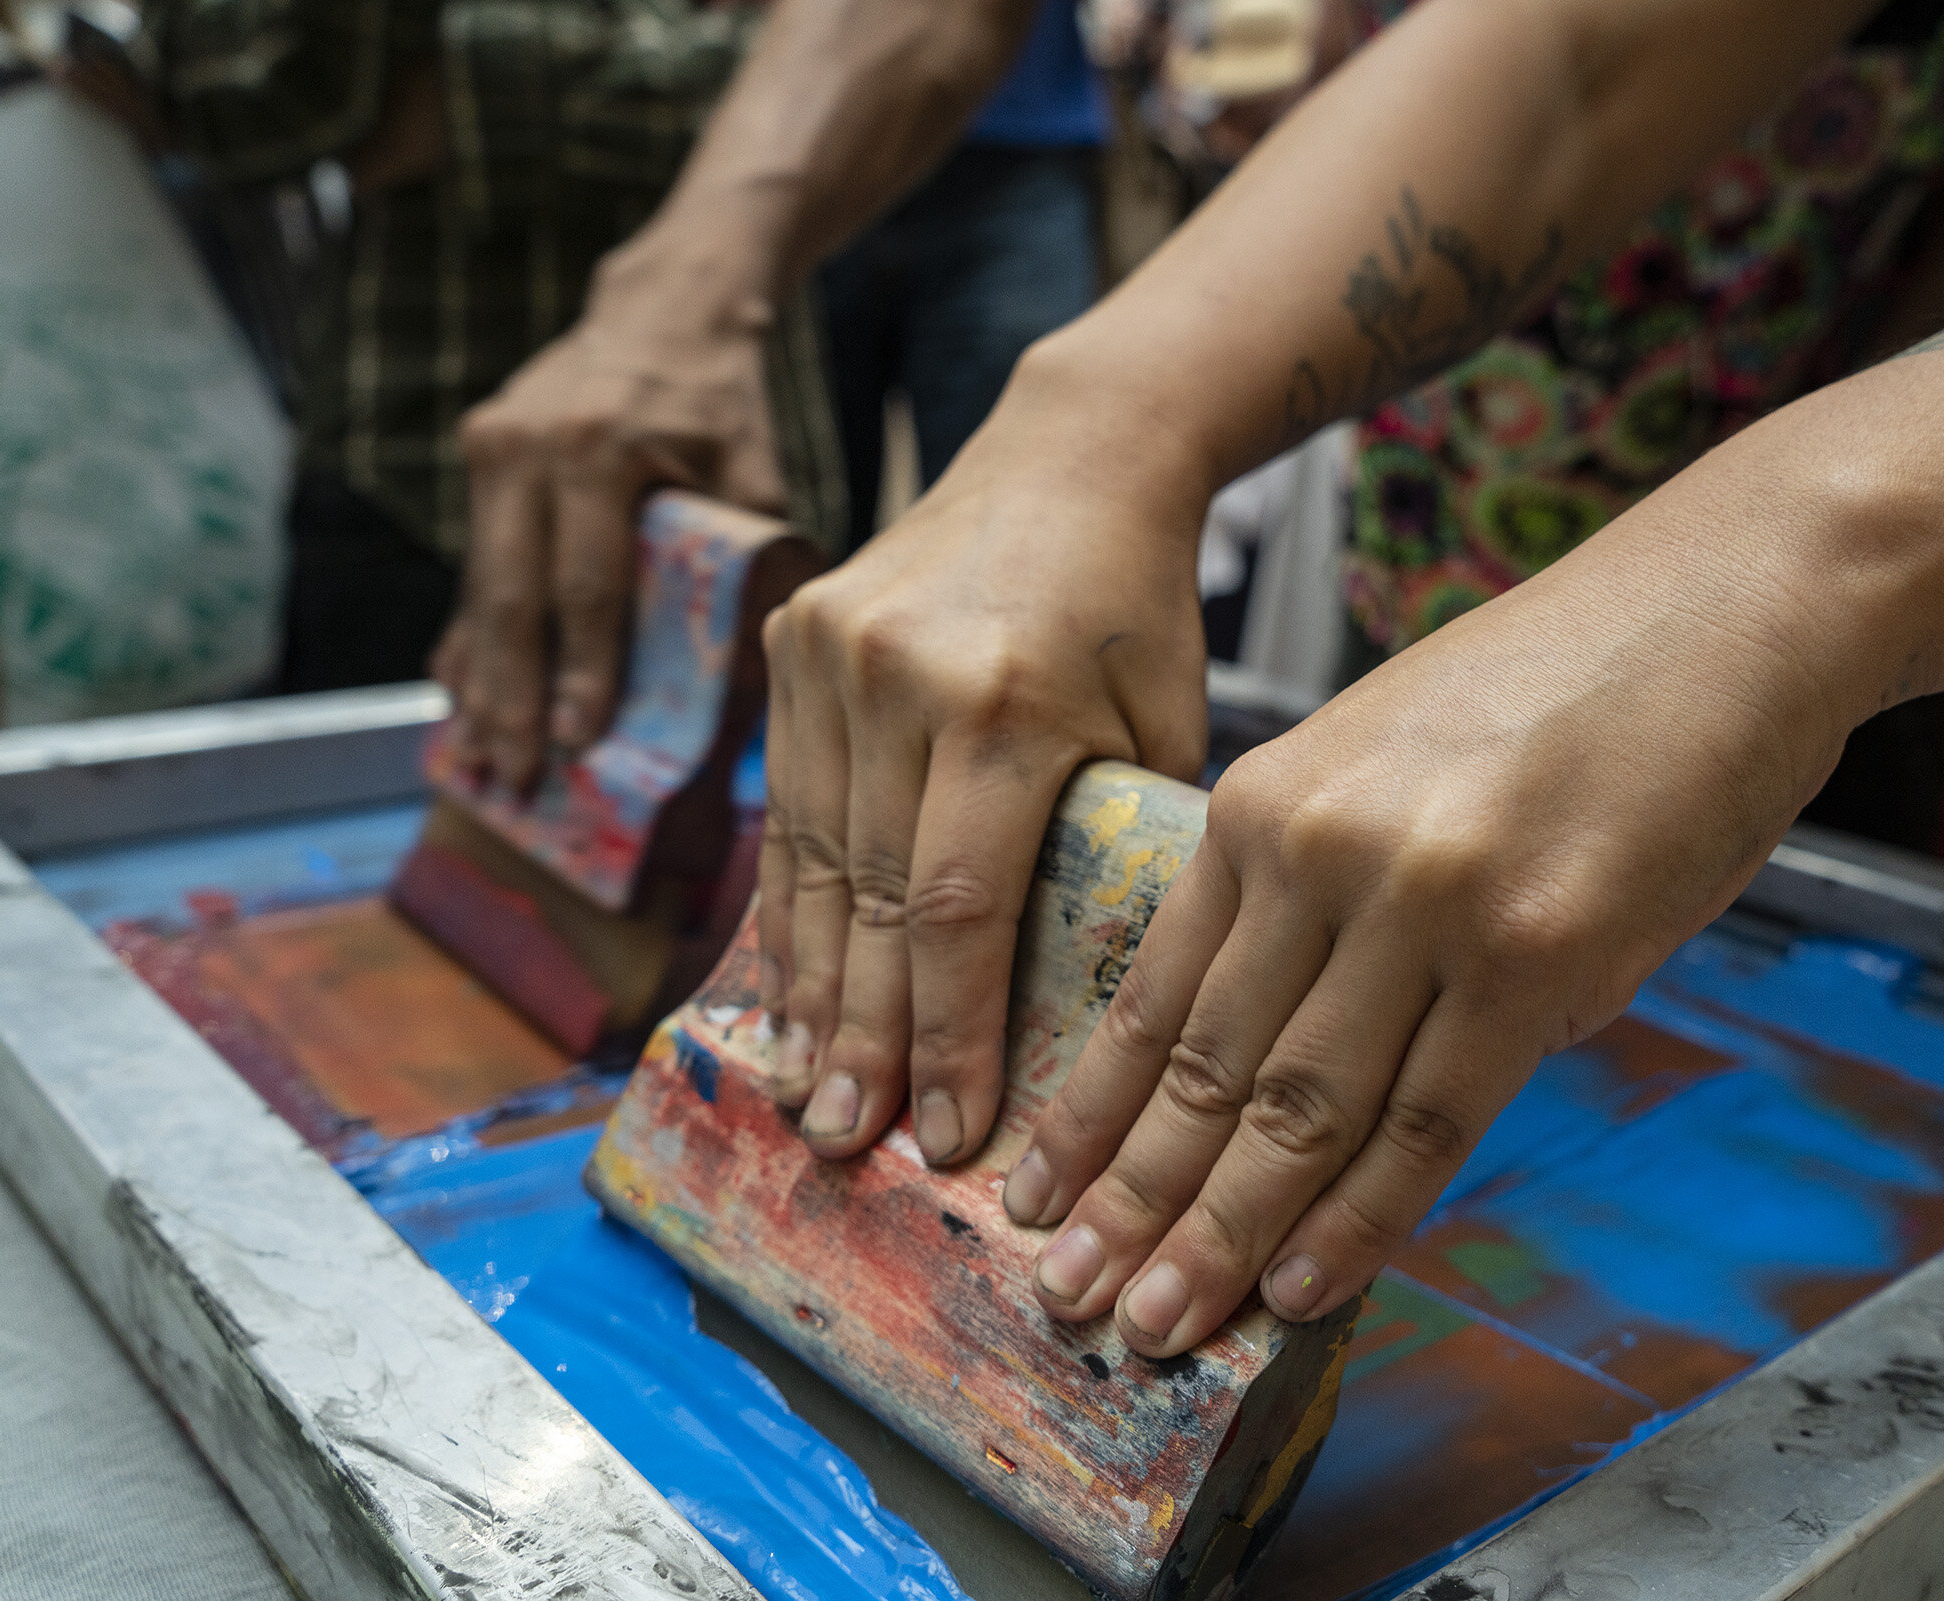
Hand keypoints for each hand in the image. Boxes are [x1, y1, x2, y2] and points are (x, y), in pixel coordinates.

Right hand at [440, 236, 784, 789]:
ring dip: (483, 681)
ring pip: (482, 587)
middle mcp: (530, 446)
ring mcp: (493, 447)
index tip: (579, 743)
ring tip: (483, 758)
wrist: (667, 305)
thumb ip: (742, 568)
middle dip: (513, 700)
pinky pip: (473, 562)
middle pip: (514, 599)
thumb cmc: (723, 406)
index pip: (586, 586)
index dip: (582, 672)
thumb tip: (741, 687)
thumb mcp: (752, 480)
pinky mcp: (479, 454)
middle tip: (514, 778)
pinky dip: (471, 634)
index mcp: (600, 449)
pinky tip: (462, 696)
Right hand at [758, 361, 1213, 1163]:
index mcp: (999, 703)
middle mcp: (894, 677)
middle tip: (842, 1142)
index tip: (946, 1135)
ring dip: (803, 984)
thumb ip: (1120, 854)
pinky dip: (787, 902)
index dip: (944, 1035)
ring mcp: (825, 651)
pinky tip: (787, 983)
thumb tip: (1100, 1013)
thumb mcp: (1161, 731)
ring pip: (804, 857)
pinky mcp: (788, 638)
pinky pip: (782, 803)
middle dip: (857, 1036)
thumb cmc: (1137, 610)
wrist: (1070, 455)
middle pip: (862, 897)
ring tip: (802, 1086)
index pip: (951, 908)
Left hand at [1000, 419, 1905, 1356]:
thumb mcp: (1391, 764)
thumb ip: (1332, 904)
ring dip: (1221, 1237)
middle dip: (1131, 1203)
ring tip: (1154, 1328)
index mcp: (1264, 802)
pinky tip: (1303, 1291)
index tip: (1035, 1198)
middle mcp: (1320, 854)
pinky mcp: (1534, 953)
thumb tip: (1311, 1063)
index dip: (1090, 1115)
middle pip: (1205, 1068)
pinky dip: (1359, 1220)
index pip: (1151, 994)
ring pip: (1297, 1112)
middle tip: (1069, 1301)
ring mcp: (1423, 904)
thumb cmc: (1567, 689)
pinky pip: (1426, 1121)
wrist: (1726, 604)